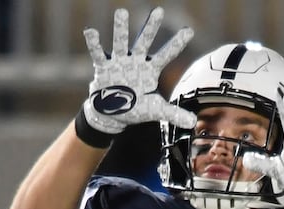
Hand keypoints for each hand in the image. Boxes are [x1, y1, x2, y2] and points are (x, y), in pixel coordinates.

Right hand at [81, 7, 196, 133]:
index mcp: (150, 70)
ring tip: (121, 12)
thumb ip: (174, 114)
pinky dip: (94, 43)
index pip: (167, 54)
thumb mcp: (156, 111)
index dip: (177, 43)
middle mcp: (136, 62)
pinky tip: (91, 31)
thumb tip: (192, 122)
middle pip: (144, 42)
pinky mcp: (103, 68)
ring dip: (121, 28)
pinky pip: (98, 54)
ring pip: (121, 42)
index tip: (189, 30)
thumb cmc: (136, 108)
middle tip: (158, 11)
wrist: (113, 115)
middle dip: (150, 27)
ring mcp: (119, 63)